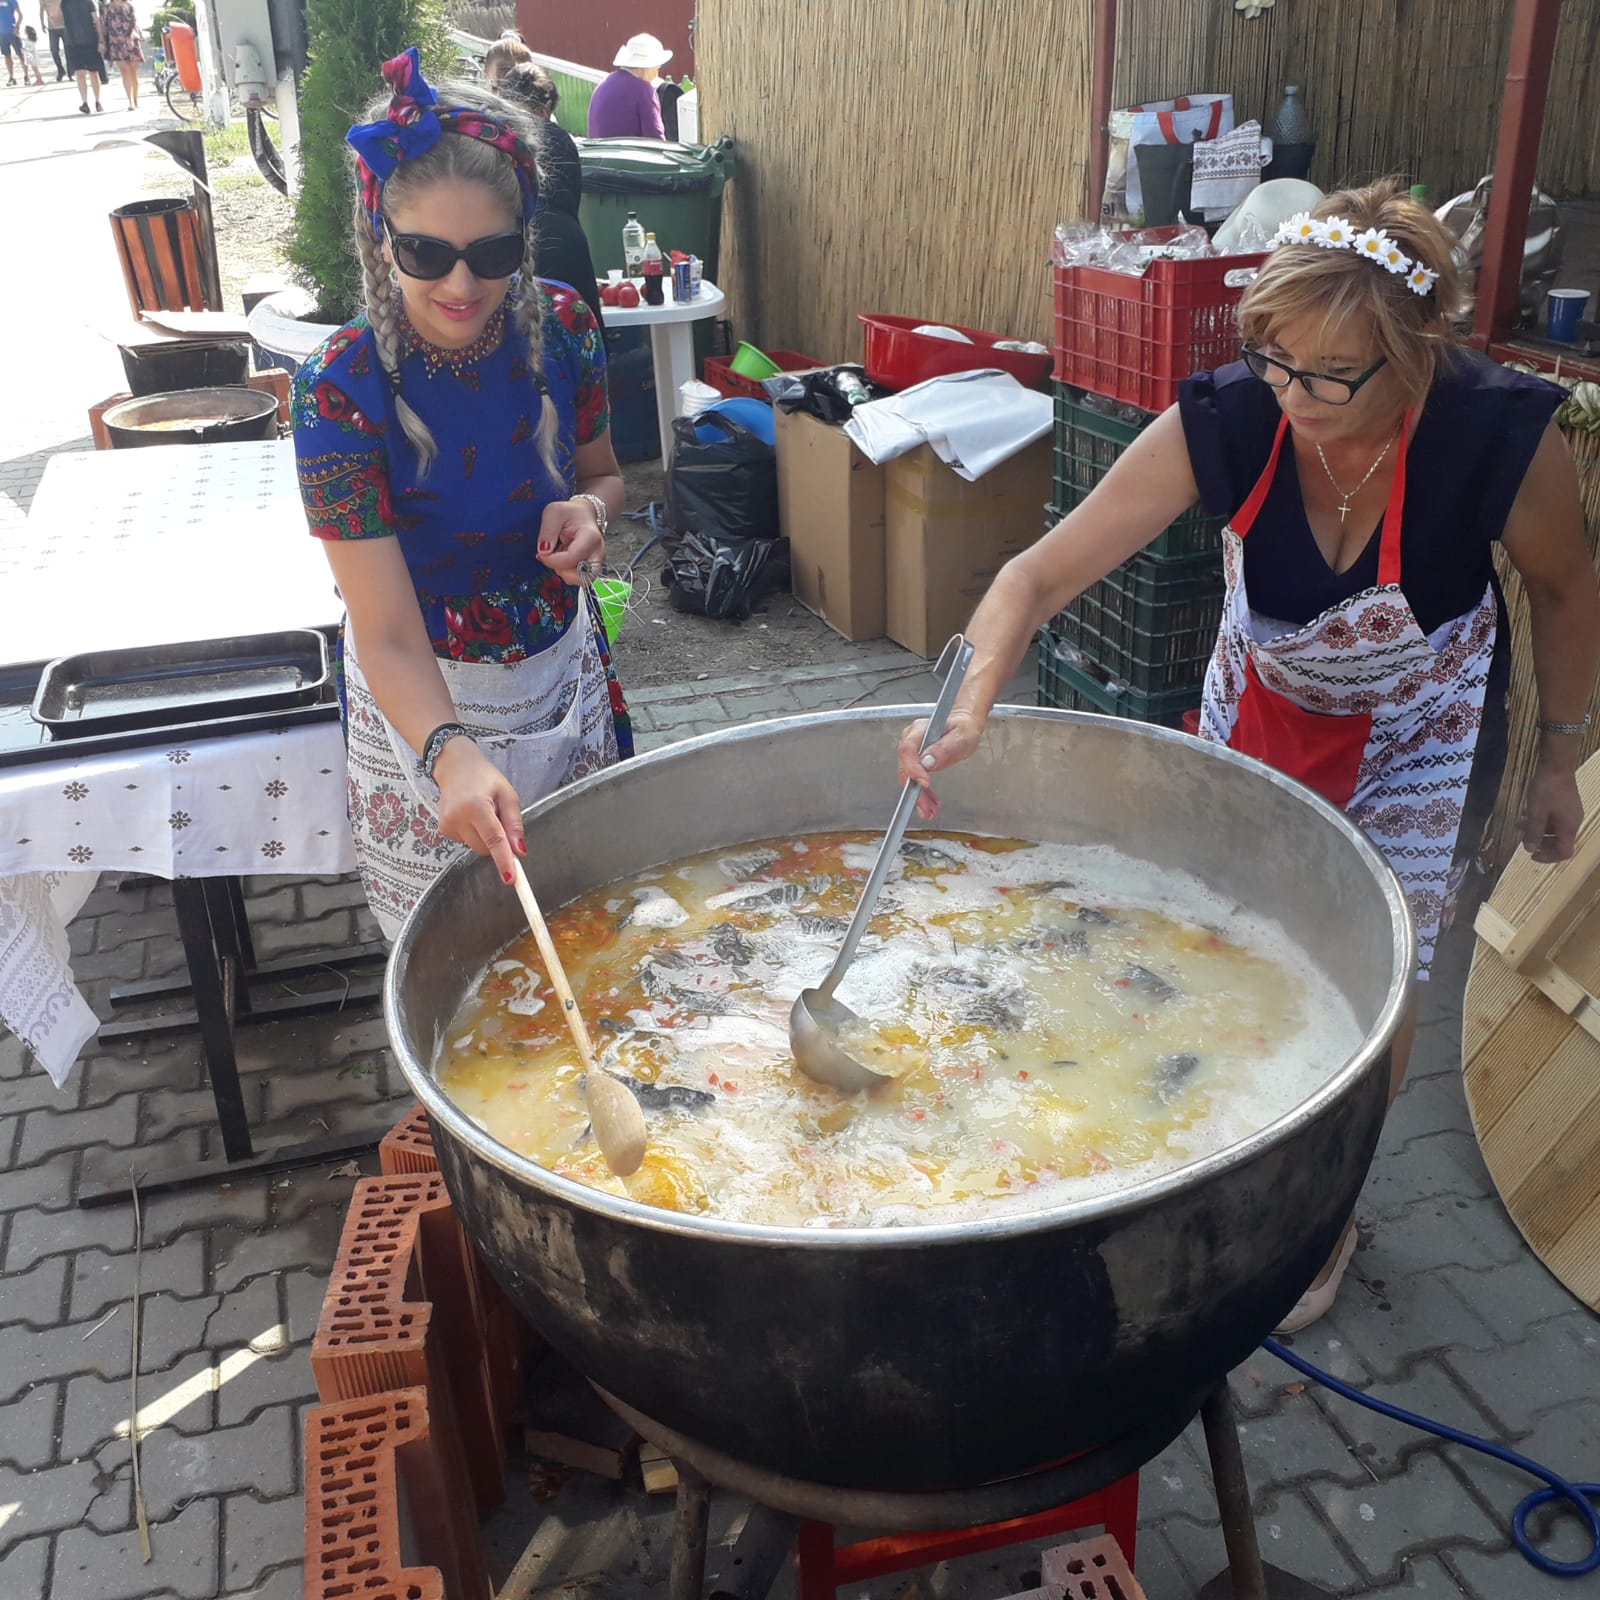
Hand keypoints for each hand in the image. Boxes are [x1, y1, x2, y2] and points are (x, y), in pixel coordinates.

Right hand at [433, 737, 525, 881]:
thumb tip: (519, 851)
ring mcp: (448, 824)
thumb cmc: (484, 777)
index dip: (504, 861)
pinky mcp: (444, 829)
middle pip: (486, 848)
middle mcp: (458, 817)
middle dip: (497, 842)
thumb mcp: (508, 795)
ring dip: (485, 837)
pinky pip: (467, 842)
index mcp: (476, 806)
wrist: (454, 766)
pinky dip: (474, 834)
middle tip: (498, 818)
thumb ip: (514, 825)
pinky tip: (471, 816)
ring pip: (476, 848)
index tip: (511, 878)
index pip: (494, 840)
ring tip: (483, 812)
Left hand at [537, 497, 604, 583]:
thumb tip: (544, 551)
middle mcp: (598, 552)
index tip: (543, 552)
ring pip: (580, 580)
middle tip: (554, 557)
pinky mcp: (592, 568)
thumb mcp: (553, 512)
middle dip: (562, 571)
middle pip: (581, 577)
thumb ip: (547, 531)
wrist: (583, 515)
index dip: (552, 560)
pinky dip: (567, 572)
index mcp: (591, 536)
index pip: (572, 558)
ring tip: (559, 556)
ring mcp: (596, 562)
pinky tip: (563, 559)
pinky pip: (579, 578)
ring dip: (564, 572)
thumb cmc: (570, 513)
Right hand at [897, 708, 983, 821]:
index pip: (908, 750)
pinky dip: (922, 794)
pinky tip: (930, 803)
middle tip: (926, 807)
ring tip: (930, 810)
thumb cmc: (963, 728)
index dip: (913, 769)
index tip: (925, 783)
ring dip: (919, 796)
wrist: (964, 726)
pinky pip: (914, 780)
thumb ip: (944, 749)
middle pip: (906, 768)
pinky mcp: (916, 761)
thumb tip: (927, 761)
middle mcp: (911, 740)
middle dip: (915, 791)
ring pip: (909, 778)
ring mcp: (912, 751)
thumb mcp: (960, 737)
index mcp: (920, 730)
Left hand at [1520, 759, 1583, 863]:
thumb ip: (1533, 832)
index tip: (1532, 855)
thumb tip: (1530, 849)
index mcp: (1569, 827)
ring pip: (1555, 829)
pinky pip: (1554, 818)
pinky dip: (1541, 820)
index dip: (1548, 857)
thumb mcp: (1536, 812)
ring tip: (1519, 826)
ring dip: (1538, 830)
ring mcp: (1570, 812)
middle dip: (1541, 843)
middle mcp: (1573, 822)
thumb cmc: (1547, 790)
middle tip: (1524, 841)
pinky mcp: (1566, 804)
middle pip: (1560, 842)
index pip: (1564, 852)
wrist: (1557, 766)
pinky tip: (1525, 814)